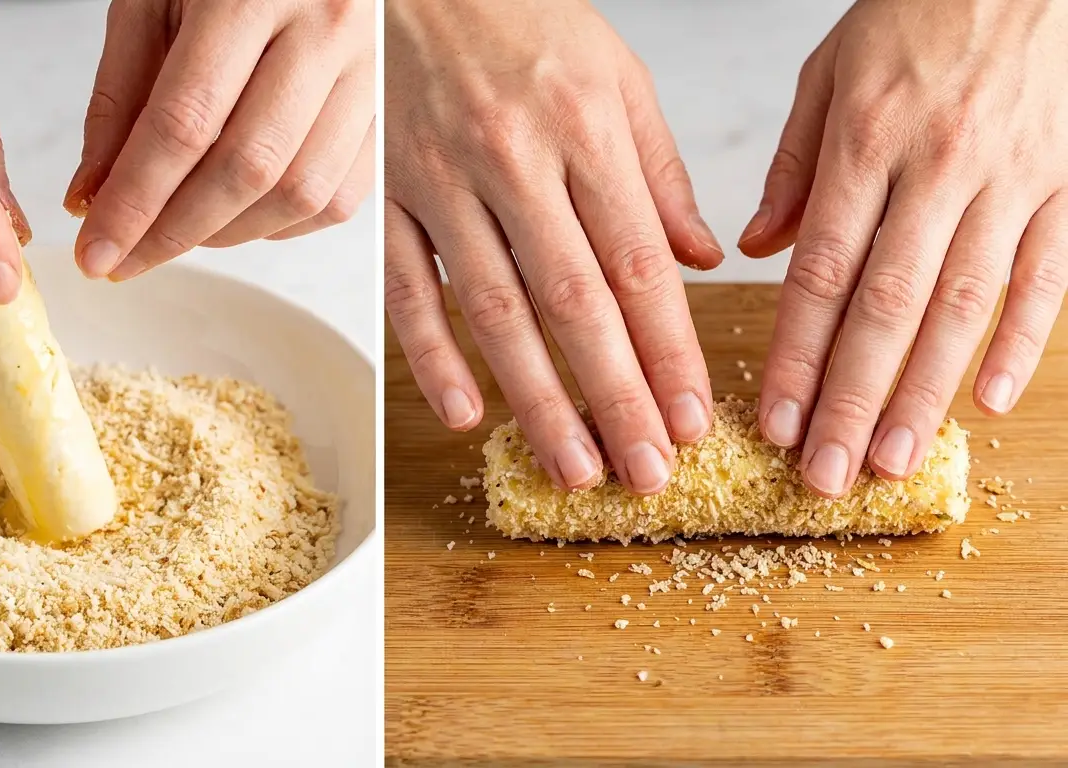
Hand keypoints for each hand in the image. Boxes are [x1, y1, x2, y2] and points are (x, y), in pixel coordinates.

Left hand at [64, 0, 374, 280]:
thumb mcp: (152, 0)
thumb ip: (120, 97)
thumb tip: (93, 198)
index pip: (186, 122)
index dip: (135, 200)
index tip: (96, 251)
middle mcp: (325, 29)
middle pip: (249, 167)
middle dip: (176, 231)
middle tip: (126, 259)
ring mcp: (368, 71)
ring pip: (301, 192)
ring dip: (228, 234)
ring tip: (178, 232)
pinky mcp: (386, 108)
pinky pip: (341, 197)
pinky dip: (281, 225)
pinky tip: (238, 214)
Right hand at [383, 0, 723, 493]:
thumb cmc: (521, 21)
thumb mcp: (615, 76)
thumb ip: (659, 173)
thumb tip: (702, 262)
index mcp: (585, 130)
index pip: (637, 263)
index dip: (668, 351)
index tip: (693, 419)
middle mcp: (514, 162)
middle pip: (573, 302)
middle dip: (615, 398)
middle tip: (644, 472)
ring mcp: (442, 182)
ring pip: (493, 309)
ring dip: (535, 399)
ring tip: (573, 467)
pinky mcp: (386, 196)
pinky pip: (407, 287)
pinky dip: (431, 356)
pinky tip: (464, 414)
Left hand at [740, 0, 1067, 496]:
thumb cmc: (916, 18)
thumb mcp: (830, 74)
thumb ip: (794, 167)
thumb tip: (753, 247)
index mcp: (868, 143)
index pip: (822, 273)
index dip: (796, 355)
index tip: (772, 420)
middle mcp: (939, 169)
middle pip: (889, 307)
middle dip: (853, 400)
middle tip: (825, 473)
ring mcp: (1012, 182)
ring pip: (964, 307)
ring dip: (924, 392)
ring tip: (890, 462)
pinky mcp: (1065, 188)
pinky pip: (1045, 277)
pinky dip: (1021, 342)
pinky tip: (988, 400)